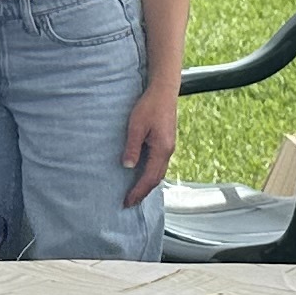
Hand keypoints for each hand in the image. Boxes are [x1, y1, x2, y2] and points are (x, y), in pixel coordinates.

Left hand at [119, 76, 181, 206]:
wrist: (164, 91)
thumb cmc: (150, 106)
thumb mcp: (136, 126)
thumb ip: (133, 147)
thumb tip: (128, 167)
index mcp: (162, 150)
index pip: (149, 178)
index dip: (138, 191)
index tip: (127, 201)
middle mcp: (168, 151)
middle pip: (156, 179)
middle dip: (143, 193)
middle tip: (129, 203)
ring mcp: (168, 147)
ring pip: (159, 172)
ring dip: (147, 184)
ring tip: (135, 193)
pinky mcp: (166, 142)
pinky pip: (159, 164)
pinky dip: (150, 174)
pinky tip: (142, 175)